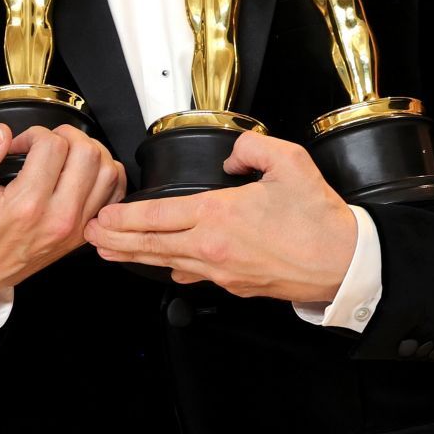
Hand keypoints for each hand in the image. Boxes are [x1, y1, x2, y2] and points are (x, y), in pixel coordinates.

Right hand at [0, 123, 125, 314]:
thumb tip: (1, 134)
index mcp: (26, 205)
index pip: (52, 146)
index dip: (34, 133)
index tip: (21, 144)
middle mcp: (58, 216)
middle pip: (86, 153)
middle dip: (66, 136)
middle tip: (46, 143)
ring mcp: (75, 226)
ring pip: (107, 170)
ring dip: (89, 151)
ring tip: (66, 153)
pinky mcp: (83, 232)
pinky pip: (114, 195)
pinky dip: (107, 175)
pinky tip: (85, 170)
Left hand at [84, 131, 355, 302]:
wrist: (343, 263)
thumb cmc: (318, 218)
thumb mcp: (287, 161)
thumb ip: (251, 148)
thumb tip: (231, 156)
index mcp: (218, 214)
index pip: (157, 216)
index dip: (124, 218)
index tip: (102, 216)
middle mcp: (212, 247)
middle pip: (151, 245)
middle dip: (116, 240)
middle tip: (89, 236)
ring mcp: (221, 271)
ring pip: (166, 262)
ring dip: (135, 256)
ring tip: (110, 251)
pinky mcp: (234, 285)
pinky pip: (193, 274)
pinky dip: (171, 267)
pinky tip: (162, 264)